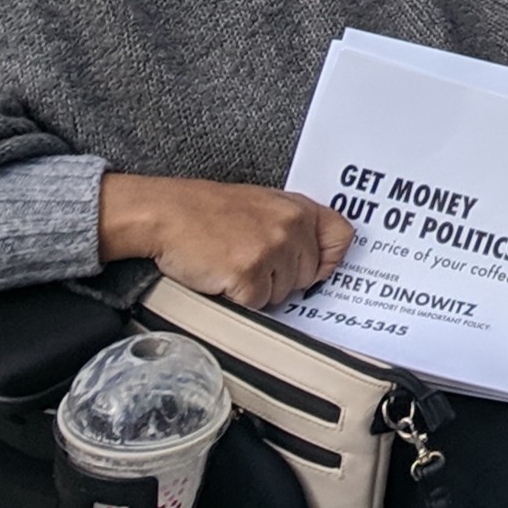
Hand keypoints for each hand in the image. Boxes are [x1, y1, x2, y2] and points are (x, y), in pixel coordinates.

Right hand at [98, 175, 352, 310]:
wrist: (165, 214)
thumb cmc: (206, 211)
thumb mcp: (262, 203)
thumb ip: (292, 225)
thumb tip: (317, 259)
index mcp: (297, 209)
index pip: (341, 237)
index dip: (329, 259)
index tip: (317, 269)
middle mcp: (290, 228)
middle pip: (308, 276)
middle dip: (282, 278)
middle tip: (250, 260)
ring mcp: (271, 251)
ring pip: (282, 294)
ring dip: (259, 289)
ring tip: (232, 263)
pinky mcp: (249, 274)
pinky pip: (257, 304)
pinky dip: (239, 298)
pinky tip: (222, 274)